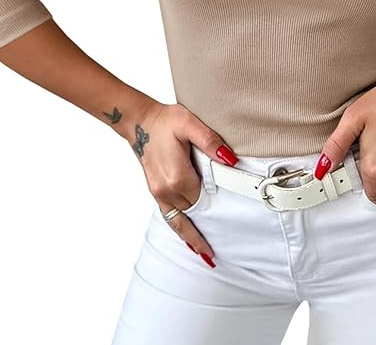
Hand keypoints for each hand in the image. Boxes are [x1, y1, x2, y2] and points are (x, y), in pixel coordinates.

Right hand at [121, 100, 238, 266]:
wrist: (139, 121)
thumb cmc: (165, 121)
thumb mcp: (190, 124)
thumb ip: (211, 142)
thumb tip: (230, 160)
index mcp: (178, 177)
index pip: (206, 199)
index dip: (221, 206)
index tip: (236, 222)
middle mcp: (167, 190)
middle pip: (194, 215)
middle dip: (207, 231)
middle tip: (225, 250)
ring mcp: (159, 193)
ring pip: (179, 222)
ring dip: (192, 238)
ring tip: (207, 255)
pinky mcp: (155, 191)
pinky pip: (169, 217)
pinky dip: (180, 230)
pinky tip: (187, 238)